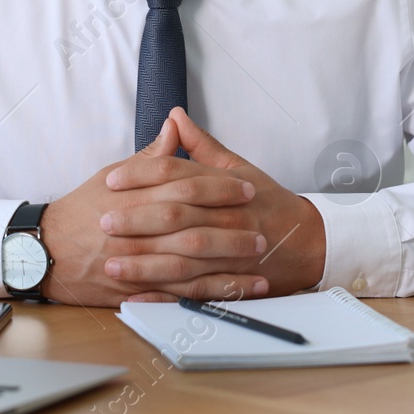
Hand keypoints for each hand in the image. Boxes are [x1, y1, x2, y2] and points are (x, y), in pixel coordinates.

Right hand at [39, 116, 270, 306]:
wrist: (44, 250)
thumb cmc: (81, 211)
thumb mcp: (112, 174)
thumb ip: (150, 157)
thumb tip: (176, 127)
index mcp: (135, 197)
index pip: (185, 187)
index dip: (220, 187)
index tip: (247, 187)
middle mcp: (137, 230)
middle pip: (193, 226)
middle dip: (233, 226)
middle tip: (263, 226)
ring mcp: (138, 263)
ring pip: (192, 264)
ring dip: (230, 263)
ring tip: (261, 259)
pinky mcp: (137, 290)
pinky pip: (181, 295)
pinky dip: (213, 294)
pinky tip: (239, 292)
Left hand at [101, 107, 325, 302]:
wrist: (309, 241)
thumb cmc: (269, 202)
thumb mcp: (238, 168)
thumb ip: (202, 146)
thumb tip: (175, 116)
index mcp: (223, 187)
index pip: (177, 175)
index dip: (142, 176)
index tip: (111, 180)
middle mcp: (226, 218)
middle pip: (176, 217)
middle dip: (138, 220)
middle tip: (103, 221)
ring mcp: (229, 253)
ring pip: (183, 259)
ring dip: (145, 264)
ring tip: (111, 265)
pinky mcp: (230, 282)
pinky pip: (193, 292)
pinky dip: (164, 297)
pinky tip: (136, 296)